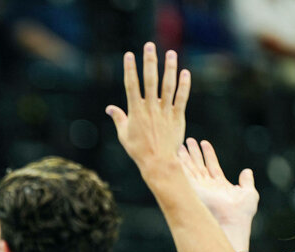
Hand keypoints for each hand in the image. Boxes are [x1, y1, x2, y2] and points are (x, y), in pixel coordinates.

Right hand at [105, 42, 189, 170]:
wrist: (159, 162)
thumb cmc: (139, 150)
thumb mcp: (124, 135)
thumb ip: (118, 118)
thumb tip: (109, 108)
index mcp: (135, 111)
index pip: (131, 85)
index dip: (130, 69)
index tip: (129, 55)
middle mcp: (150, 108)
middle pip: (150, 80)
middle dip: (149, 61)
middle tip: (149, 45)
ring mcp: (165, 112)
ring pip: (168, 86)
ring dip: (169, 68)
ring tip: (170, 53)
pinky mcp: (177, 117)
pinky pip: (181, 98)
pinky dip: (184, 85)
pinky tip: (185, 73)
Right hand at [179, 138, 258, 251]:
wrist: (232, 222)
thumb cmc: (241, 212)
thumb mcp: (248, 193)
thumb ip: (246, 182)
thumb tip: (247, 171)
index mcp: (220, 185)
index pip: (212, 165)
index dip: (208, 154)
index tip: (204, 143)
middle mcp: (208, 185)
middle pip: (198, 165)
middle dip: (193, 153)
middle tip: (188, 140)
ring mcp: (200, 187)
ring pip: (190, 168)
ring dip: (185, 156)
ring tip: (180, 144)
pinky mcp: (194, 189)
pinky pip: (185, 174)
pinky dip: (180, 165)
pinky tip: (176, 156)